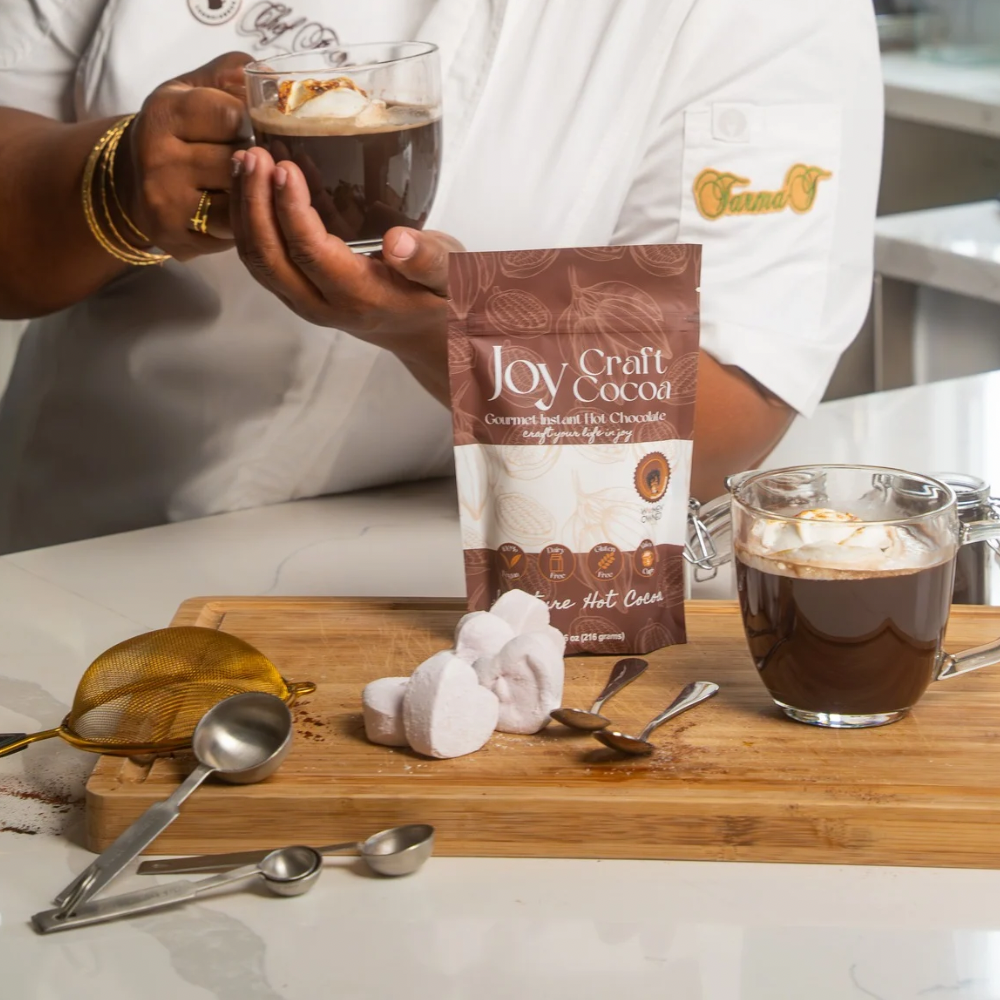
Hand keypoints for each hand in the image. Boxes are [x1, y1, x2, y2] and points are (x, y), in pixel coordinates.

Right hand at [120, 52, 251, 259]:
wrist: (137, 183)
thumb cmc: (182, 131)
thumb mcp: (198, 89)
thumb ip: (235, 74)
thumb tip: (275, 79)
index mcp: (163, 112)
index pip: (232, 116)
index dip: (252, 122)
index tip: (251, 126)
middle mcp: (158, 158)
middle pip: (240, 162)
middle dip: (257, 161)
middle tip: (255, 159)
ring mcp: (166, 203)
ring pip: (240, 199)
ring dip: (254, 192)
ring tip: (251, 183)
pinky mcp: (178, 239)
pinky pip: (234, 232)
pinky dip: (245, 221)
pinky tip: (241, 210)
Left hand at [230, 146, 461, 405]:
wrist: (428, 331)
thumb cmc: (441, 295)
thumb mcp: (453, 276)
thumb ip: (430, 260)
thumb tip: (398, 242)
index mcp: (361, 298)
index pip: (311, 254)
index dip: (291, 211)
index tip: (284, 167)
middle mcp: (324, 305)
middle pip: (268, 259)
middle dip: (253, 204)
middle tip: (252, 154)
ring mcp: (305, 301)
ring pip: (257, 260)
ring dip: (244, 210)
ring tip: (244, 160)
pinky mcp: (298, 291)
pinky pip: (262, 258)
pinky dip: (249, 219)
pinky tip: (253, 181)